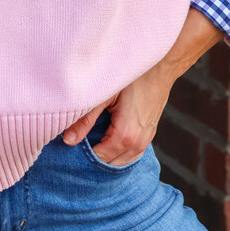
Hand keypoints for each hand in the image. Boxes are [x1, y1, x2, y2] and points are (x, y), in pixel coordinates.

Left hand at [61, 8, 225, 164]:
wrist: (161, 66)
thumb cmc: (132, 77)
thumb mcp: (105, 95)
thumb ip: (86, 120)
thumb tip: (68, 140)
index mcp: (125, 136)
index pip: (99, 159)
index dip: (83, 156)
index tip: (71, 147)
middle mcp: (137, 144)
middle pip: (111, 164)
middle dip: (94, 159)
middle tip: (77, 146)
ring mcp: (146, 140)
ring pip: (123, 161)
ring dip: (107, 156)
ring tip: (91, 144)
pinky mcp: (149, 134)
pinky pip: (133, 153)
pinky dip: (119, 153)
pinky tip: (107, 142)